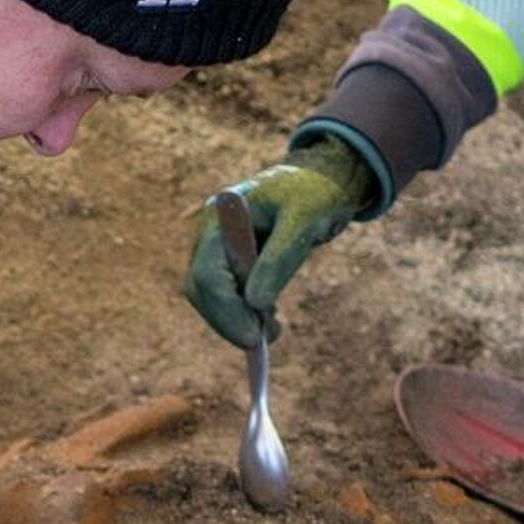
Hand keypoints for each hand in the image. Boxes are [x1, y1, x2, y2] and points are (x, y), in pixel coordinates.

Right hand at [182, 137, 370, 348]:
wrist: (322, 179)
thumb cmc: (315, 193)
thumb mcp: (303, 222)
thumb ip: (278, 259)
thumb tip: (255, 304)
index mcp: (222, 216)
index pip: (208, 273)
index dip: (226, 310)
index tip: (254, 338)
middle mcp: (211, 231)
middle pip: (201, 288)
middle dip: (228, 320)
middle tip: (260, 343)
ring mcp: (218, 246)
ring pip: (211, 295)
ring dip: (235, 320)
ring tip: (273, 332)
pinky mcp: (231, 259)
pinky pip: (227, 293)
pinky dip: (244, 312)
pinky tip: (270, 322)